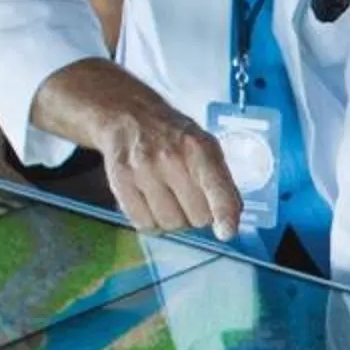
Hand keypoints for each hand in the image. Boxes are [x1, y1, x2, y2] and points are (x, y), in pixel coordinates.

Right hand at [87, 97, 243, 239]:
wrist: (129, 117)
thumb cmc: (174, 137)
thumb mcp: (206, 146)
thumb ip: (222, 182)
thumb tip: (229, 224)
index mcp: (198, 147)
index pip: (215, 185)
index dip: (224, 212)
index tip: (227, 232)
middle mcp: (169, 157)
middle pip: (196, 217)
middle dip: (198, 214)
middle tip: (190, 196)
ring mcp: (142, 171)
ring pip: (170, 224)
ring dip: (175, 219)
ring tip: (169, 198)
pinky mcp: (120, 183)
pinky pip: (145, 224)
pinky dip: (152, 221)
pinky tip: (152, 203)